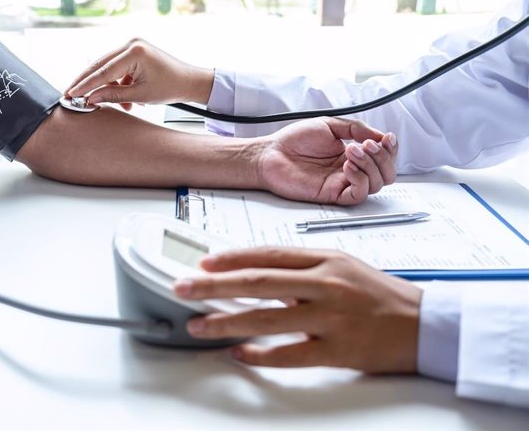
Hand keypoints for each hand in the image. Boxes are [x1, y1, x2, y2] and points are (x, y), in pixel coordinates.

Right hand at [66, 38, 213, 110]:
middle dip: (87, 82)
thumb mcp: (140, 95)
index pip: (103, 71)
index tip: (72, 94)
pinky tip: (126, 99)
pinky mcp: (133, 52)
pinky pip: (117, 69)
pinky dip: (117, 84)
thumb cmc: (170, 87)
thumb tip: (91, 98)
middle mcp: (131, 43)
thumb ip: (113, 95)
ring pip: (108, 68)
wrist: (188, 81)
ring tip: (118, 105)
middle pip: (100, 65)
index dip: (86, 85)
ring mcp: (132, 46)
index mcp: (135, 51)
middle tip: (71, 94)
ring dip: (108, 87)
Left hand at [173, 247, 421, 373]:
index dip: (231, 258)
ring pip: (267, 317)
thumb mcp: (342, 266)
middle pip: (258, 281)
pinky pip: (290, 353)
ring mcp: (331, 317)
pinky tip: (240, 354)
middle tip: (184, 288)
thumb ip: (302, 267)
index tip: (203, 263)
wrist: (424, 323)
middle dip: (214, 285)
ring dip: (226, 321)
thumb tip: (257, 271)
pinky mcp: (338, 350)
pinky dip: (261, 354)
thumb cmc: (380, 294)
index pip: (267, 254)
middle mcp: (325, 284)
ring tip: (198, 325)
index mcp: (325, 259)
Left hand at [257, 117, 397, 204]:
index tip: (387, 138)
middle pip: (386, 174)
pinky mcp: (332, 195)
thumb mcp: (330, 125)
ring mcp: (342, 184)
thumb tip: (380, 136)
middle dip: (383, 158)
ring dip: (370, 165)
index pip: (384, 158)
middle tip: (365, 145)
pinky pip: (357, 195)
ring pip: (376, 185)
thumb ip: (356, 129)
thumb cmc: (294, 140)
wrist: (270, 153)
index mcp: (352, 155)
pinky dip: (360, 179)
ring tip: (351, 150)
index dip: (391, 150)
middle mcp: (350, 171)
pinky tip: (347, 165)